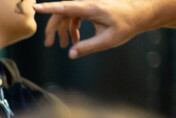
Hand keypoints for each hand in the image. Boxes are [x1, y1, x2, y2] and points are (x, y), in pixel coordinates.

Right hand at [35, 0, 154, 57]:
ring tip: (64, 46)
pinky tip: (74, 41)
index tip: (34, 8)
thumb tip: (70, 54)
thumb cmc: (127, 25)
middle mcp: (87, 3)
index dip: (48, 8)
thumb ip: (88, 47)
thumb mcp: (108, 40)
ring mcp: (88, 4)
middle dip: (53, 28)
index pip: (65, 7)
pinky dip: (72, 28)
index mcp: (90, 8)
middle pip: (61, 13)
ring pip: (67, 15)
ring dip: (63, 30)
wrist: (141, 13)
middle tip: (49, 44)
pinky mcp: (90, 7)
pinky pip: (74, 16)